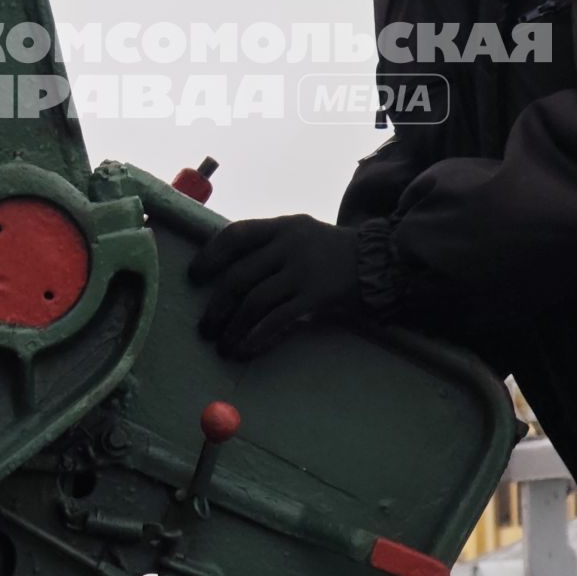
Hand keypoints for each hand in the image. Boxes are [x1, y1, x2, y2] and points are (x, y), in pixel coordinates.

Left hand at [188, 214, 360, 358]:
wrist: (381, 261)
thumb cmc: (333, 252)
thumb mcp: (301, 235)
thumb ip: (269, 247)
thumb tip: (226, 271)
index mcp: (282, 226)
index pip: (236, 234)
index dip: (211, 256)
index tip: (195, 277)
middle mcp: (290, 244)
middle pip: (239, 275)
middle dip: (217, 306)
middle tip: (205, 328)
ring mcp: (304, 270)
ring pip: (255, 301)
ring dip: (233, 327)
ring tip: (224, 346)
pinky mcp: (317, 295)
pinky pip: (278, 319)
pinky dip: (257, 337)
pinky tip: (246, 349)